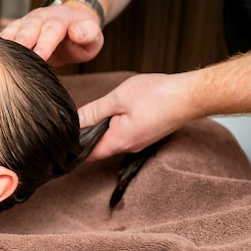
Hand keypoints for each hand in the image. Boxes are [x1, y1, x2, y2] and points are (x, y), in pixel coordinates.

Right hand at [0, 5, 103, 66]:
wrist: (71, 26)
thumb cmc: (82, 37)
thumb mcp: (94, 37)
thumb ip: (89, 34)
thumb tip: (77, 32)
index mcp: (61, 18)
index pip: (52, 29)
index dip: (45, 42)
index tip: (39, 55)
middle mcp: (41, 17)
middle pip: (29, 28)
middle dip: (21, 41)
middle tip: (14, 58)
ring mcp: (27, 22)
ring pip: (14, 30)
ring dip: (6, 43)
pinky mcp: (17, 30)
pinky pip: (5, 35)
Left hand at [78, 73, 195, 158]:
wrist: (191, 96)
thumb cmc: (158, 95)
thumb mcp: (118, 99)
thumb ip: (94, 111)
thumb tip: (73, 121)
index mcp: (118, 141)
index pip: (88, 155)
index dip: (72, 150)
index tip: (60, 144)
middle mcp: (128, 147)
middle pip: (98, 148)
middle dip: (84, 138)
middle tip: (69, 126)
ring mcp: (138, 142)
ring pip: (111, 140)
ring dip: (99, 130)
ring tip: (89, 116)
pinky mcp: (145, 134)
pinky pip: (123, 134)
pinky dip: (113, 126)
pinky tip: (112, 113)